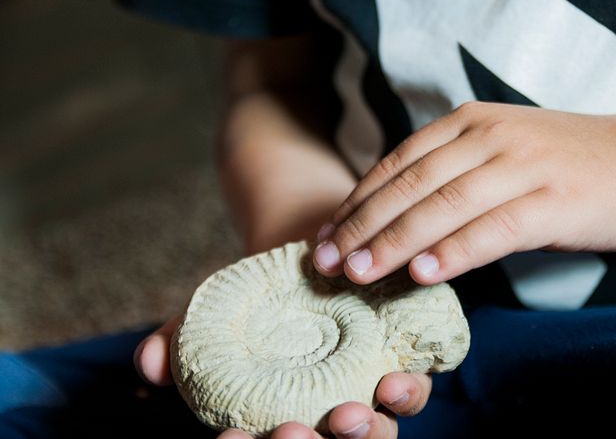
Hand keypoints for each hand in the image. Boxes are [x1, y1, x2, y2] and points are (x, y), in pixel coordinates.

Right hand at [134, 317, 431, 438]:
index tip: (234, 436)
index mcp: (280, 415)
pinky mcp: (399, 361)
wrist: (310, 251)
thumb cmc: (256, 298)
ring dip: (366, 433)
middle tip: (295, 433)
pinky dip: (407, 392)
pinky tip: (395, 379)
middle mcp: (326, 414)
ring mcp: (366, 392)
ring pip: (376, 432)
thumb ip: (179, 342)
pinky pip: (411, 390)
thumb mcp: (212, 315)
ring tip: (353, 415)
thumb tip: (148, 363)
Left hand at [312, 101, 615, 284]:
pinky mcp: (553, 200)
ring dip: (395, 242)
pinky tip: (424, 274)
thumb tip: (389, 219)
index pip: (396, 164)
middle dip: (361, 226)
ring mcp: (522, 165)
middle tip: (326, 262)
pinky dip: (454, 251)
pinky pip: (493, 227)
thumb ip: (448, 174)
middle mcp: (488, 136)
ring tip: (360, 274)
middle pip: (409, 184)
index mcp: (467, 121)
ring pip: (443, 205)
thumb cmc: (561, 163)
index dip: (355, 203)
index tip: (325, 238)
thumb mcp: (497, 151)